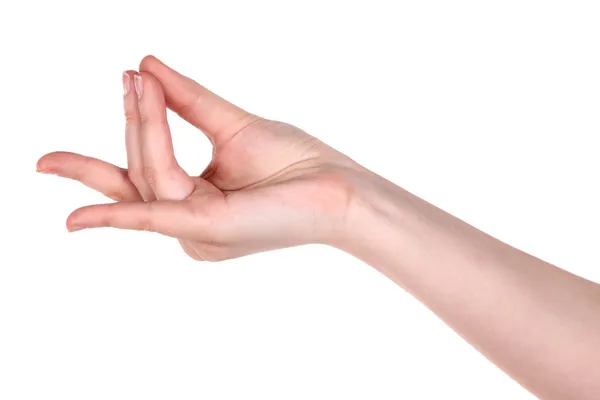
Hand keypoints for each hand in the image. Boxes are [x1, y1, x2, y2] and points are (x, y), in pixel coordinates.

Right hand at [37, 56, 359, 260]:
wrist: (340, 187)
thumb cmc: (295, 162)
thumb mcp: (231, 126)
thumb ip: (187, 102)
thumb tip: (144, 66)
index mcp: (194, 205)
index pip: (144, 170)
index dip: (129, 128)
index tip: (126, 79)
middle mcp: (190, 226)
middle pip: (141, 172)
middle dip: (133, 123)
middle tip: (126, 79)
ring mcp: (198, 233)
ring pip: (151, 177)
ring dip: (145, 126)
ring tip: (139, 83)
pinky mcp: (210, 230)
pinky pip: (157, 216)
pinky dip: (117, 217)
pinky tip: (77, 218)